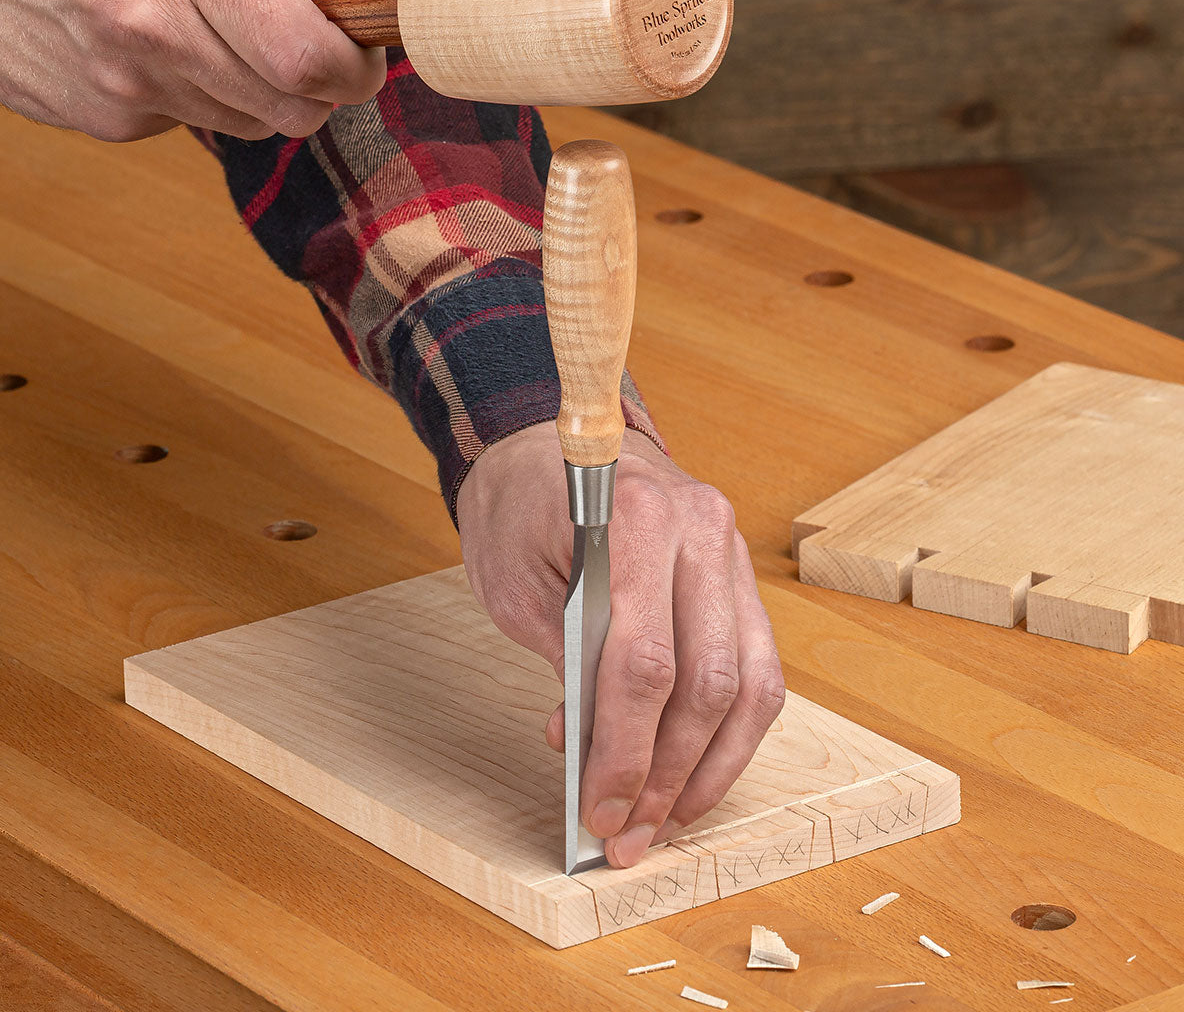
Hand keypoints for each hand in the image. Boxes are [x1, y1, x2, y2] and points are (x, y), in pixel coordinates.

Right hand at [0, 0, 388, 140]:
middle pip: (295, 108)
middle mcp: (156, 31)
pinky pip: (203, 128)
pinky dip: (212, 100)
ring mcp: (131, 86)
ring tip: (230, 39)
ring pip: (256, 126)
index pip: (307, 55)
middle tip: (312, 50)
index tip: (363, 53)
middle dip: (324, 88)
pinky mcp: (116, 123)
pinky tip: (175, 55)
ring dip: (266, 94)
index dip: (356, 68)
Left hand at [457, 420, 786, 868]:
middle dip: (666, 773)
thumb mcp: (517, 586)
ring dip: (710, 765)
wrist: (546, 443)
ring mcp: (730, 550)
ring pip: (749, 683)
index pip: (644, 661)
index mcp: (636, 521)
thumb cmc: (521, 508)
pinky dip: (734, 729)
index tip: (601, 810)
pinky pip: (758, 664)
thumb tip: (595, 754)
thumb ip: (566, 663)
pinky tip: (698, 769)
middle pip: (706, 681)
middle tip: (630, 832)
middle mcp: (702, 530)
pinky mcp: (738, 574)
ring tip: (668, 818)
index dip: (624, 750)